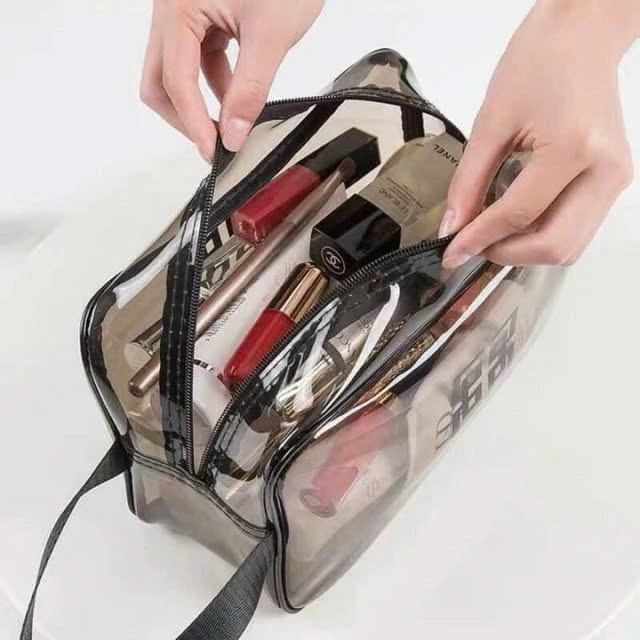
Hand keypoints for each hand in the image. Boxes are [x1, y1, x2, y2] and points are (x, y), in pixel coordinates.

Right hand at [140, 0, 323, 160]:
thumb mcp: (271, 34)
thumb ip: (250, 88)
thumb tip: (234, 133)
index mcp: (178, 8)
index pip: (175, 80)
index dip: (193, 122)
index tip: (214, 152)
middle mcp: (172, 10)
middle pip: (159, 79)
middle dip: (184, 116)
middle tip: (213, 144)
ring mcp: (186, 13)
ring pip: (178, 72)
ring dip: (201, 103)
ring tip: (232, 126)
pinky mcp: (203, 15)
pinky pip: (199, 59)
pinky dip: (216, 84)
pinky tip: (238, 99)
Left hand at [441, 0, 636, 267]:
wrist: (584, 34)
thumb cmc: (540, 61)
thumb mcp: (491, 123)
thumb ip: (469, 182)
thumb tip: (452, 228)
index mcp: (574, 149)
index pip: (518, 215)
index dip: (478, 239)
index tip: (450, 252)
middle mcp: (604, 171)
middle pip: (553, 245)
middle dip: (506, 254)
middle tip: (471, 243)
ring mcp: (615, 179)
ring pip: (568, 246)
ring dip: (525, 250)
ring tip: (491, 233)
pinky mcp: (613, 181)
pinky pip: (576, 229)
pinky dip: (542, 235)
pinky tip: (515, 221)